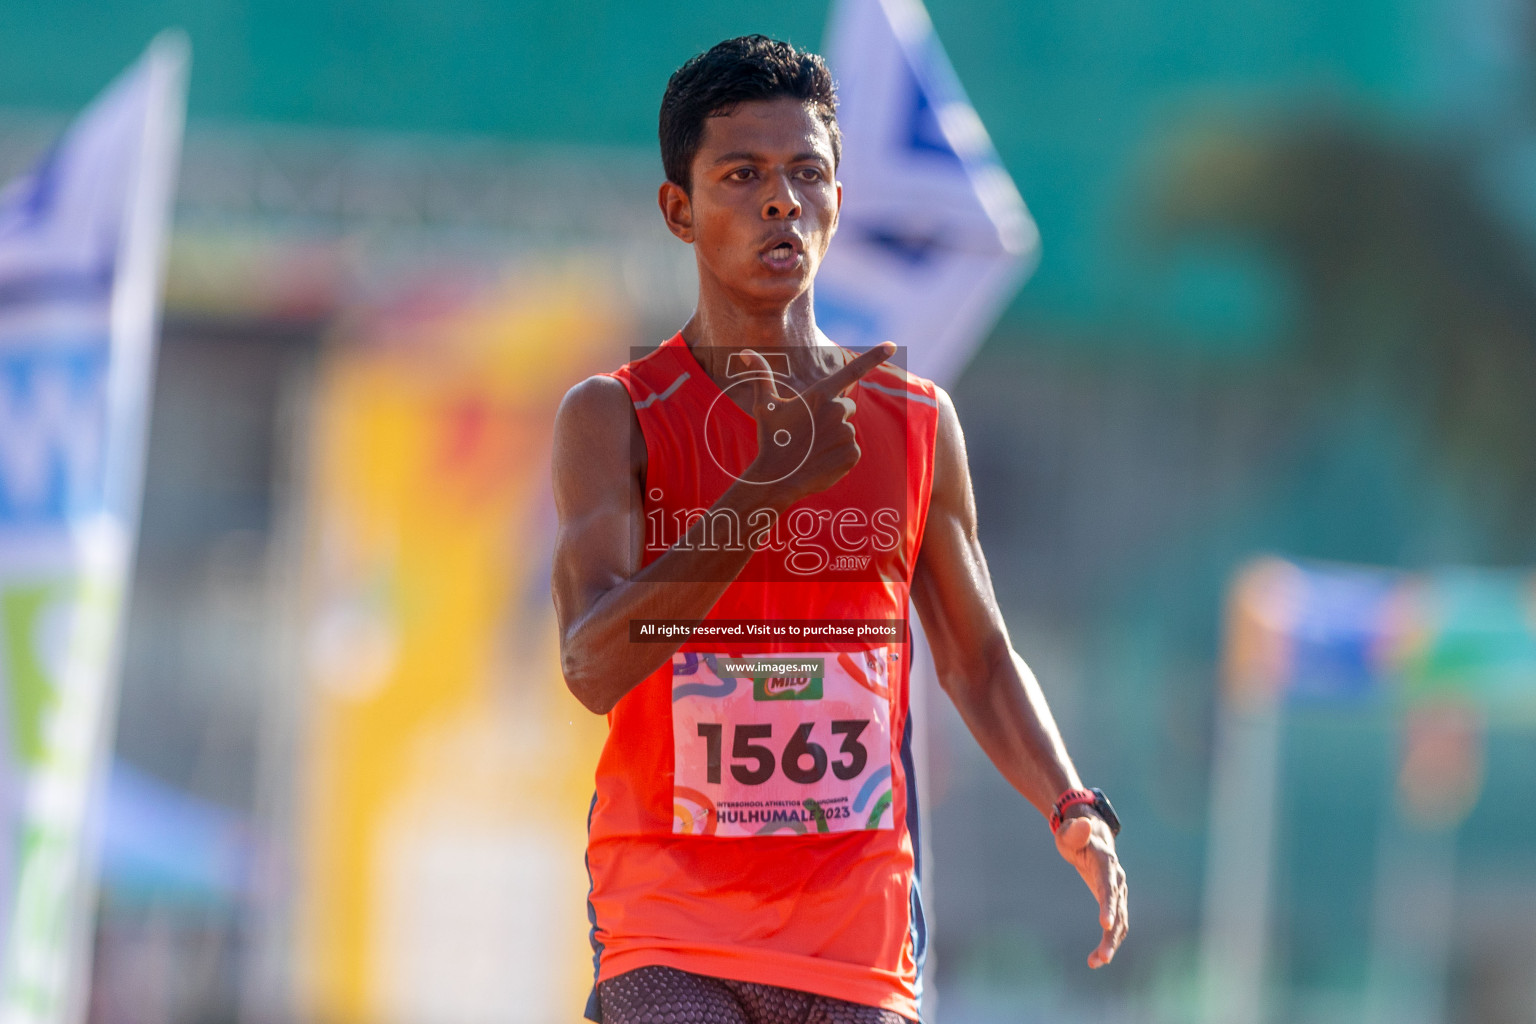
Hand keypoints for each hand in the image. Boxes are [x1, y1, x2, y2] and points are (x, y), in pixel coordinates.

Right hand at [738, 341, 894, 501]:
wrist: (777, 478)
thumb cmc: (771, 440)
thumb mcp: (765, 406)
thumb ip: (761, 376)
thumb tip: (745, 352)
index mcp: (820, 395)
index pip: (852, 370)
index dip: (874, 356)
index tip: (893, 344)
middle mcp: (837, 410)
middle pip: (847, 407)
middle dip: (834, 417)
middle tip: (811, 432)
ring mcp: (846, 433)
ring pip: (847, 430)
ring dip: (834, 438)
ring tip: (813, 448)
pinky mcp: (852, 454)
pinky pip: (851, 451)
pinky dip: (839, 456)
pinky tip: (821, 461)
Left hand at [1054, 813, 1128, 967]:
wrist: (1089, 835)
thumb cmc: (1074, 835)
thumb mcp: (1069, 832)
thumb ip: (1074, 831)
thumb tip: (1083, 824)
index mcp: (1106, 864)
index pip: (1109, 886)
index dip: (1108, 905)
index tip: (1105, 924)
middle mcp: (1117, 879)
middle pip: (1119, 911)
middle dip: (1111, 935)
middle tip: (1102, 957)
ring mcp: (1118, 891)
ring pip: (1121, 923)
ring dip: (1111, 944)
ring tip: (1096, 962)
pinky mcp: (1114, 901)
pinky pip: (1116, 925)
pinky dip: (1109, 942)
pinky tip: (1096, 958)